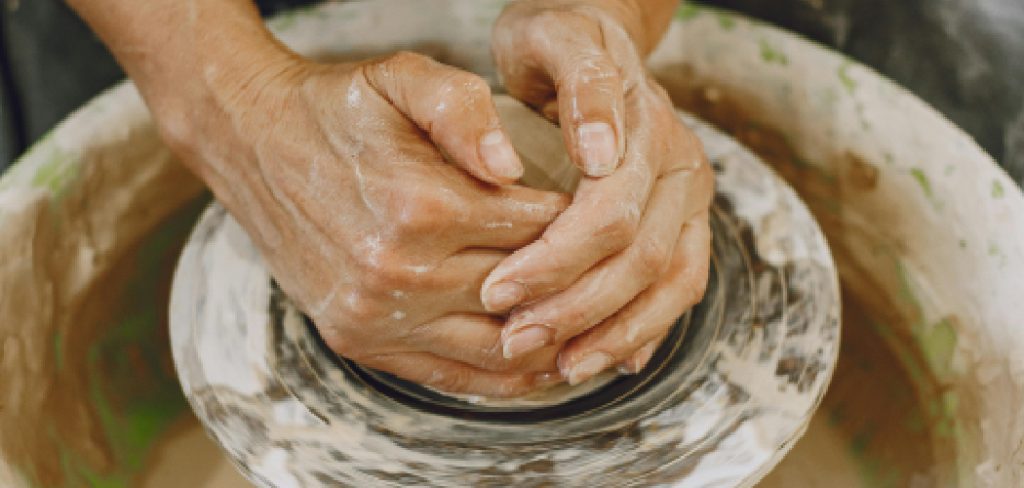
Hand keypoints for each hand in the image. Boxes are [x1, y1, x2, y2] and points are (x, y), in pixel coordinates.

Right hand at [162, 51, 569, 396]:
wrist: (250, 142)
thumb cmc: (336, 107)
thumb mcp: (401, 76)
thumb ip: (464, 109)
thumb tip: (511, 166)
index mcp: (419, 204)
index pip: (538, 229)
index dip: (579, 221)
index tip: (595, 211)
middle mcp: (397, 271)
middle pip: (524, 290)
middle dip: (573, 279)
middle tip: (604, 266)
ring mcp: (374, 316)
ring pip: (497, 346)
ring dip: (551, 337)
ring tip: (589, 317)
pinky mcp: (358, 341)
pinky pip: (451, 377)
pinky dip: (504, 377)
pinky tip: (540, 361)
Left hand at [488, 0, 713, 383]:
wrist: (592, 38)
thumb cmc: (555, 41)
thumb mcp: (551, 38)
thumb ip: (578, 84)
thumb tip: (600, 155)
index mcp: (649, 127)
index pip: (609, 213)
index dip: (555, 259)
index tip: (499, 288)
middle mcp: (680, 167)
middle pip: (640, 257)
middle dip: (576, 307)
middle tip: (515, 337)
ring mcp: (689, 199)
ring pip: (668, 283)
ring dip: (614, 332)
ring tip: (560, 366)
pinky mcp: (687, 224)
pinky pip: (680, 288)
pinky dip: (647, 328)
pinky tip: (613, 361)